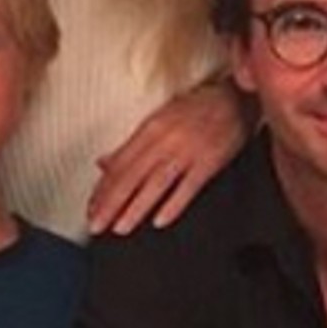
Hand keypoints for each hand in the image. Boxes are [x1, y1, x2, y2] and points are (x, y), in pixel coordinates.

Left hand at [86, 81, 249, 235]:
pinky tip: (159, 221)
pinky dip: (173, 204)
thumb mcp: (159, 121)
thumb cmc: (196, 110)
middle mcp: (165, 140)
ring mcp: (188, 151)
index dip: (103, 189)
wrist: (235, 99)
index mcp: (150, 129)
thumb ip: (132, 146)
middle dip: (111, 203)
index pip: (119, 164)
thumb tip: (103, 163)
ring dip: (135, 207)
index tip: (91, 209)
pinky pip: (188, 187)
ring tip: (120, 228)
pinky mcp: (210, 162)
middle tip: (96, 225)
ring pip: (155, 183)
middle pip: (132, 176)